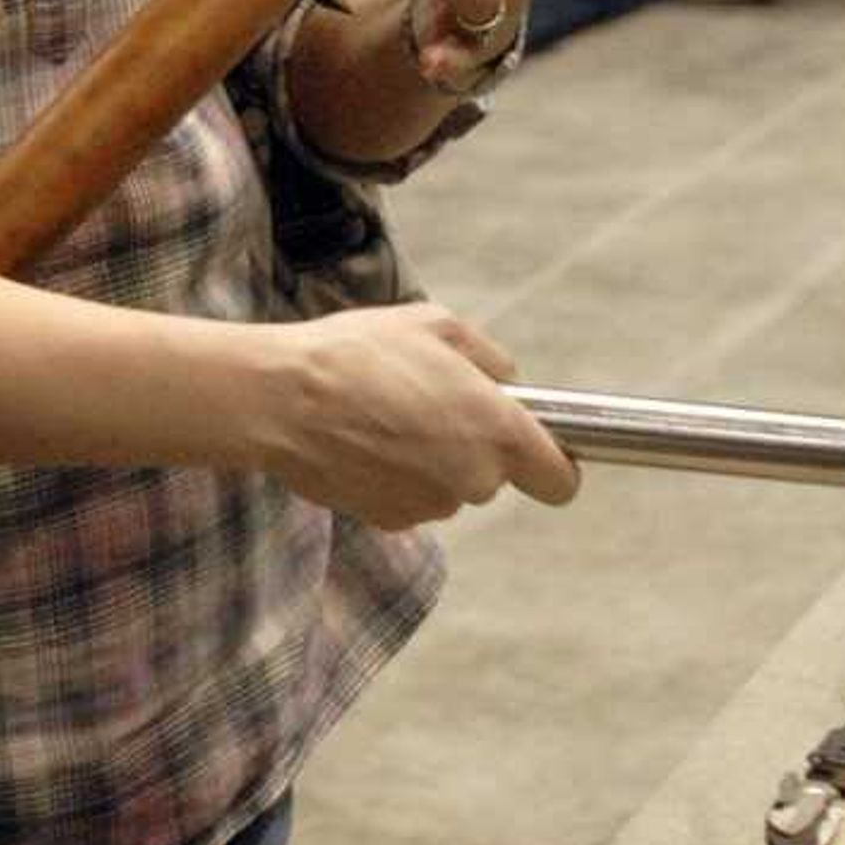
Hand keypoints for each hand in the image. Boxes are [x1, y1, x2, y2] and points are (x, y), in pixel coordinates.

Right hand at [251, 302, 580, 527]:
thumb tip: (503, 380)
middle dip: (471, 446)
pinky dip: (393, 476)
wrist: (284, 399)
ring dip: (429, 460)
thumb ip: (487, 357)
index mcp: (500, 432)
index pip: (560, 480)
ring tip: (383, 414)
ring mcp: (430, 505)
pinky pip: (408, 498)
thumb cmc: (360, 353)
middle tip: (427, 403)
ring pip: (448, 486)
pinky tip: (361, 439)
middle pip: (494, 476)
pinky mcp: (389, 519)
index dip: (552, 464)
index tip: (535, 447)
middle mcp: (474, 479)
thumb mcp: (435, 324)